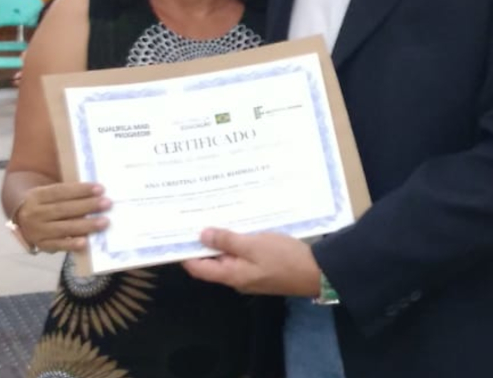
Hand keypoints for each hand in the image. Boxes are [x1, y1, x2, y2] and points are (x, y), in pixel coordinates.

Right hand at [13, 182, 110, 253]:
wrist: (23, 221)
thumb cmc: (45, 204)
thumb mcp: (48, 194)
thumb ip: (67, 193)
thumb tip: (96, 193)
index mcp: (37, 195)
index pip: (60, 191)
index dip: (80, 190)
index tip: (100, 189)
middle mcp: (34, 213)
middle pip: (63, 209)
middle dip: (87, 206)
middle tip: (107, 203)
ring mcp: (37, 231)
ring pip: (63, 227)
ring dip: (85, 225)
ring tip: (104, 222)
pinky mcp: (42, 245)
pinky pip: (58, 245)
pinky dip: (72, 244)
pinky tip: (85, 242)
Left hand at [183, 229, 321, 295]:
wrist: (316, 271)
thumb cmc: (284, 258)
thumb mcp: (253, 245)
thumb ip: (227, 241)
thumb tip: (202, 236)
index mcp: (231, 275)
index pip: (198, 268)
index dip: (185, 253)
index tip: (177, 233)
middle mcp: (237, 278)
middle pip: (211, 262)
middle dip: (202, 242)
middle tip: (194, 217)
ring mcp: (249, 274)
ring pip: (227, 257)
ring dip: (220, 239)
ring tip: (213, 216)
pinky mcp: (261, 268)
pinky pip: (242, 255)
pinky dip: (236, 241)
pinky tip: (237, 225)